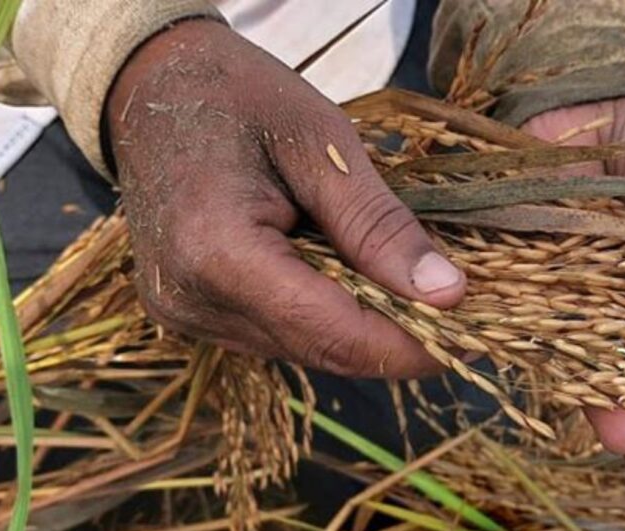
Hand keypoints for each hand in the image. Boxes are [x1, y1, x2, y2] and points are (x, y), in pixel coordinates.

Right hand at [107, 20, 464, 377]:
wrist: (150, 86)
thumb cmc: (236, 95)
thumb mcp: (319, 142)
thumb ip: (378, 225)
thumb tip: (447, 293)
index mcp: (217, 251)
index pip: (332, 331)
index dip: (410, 345)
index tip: (475, 336)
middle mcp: (191, 299)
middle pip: (319, 350)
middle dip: (397, 342)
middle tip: (461, 314)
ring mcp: (184, 313)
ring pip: (301, 349)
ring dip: (362, 330)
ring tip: (416, 293)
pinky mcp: (188, 312)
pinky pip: (274, 333)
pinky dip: (323, 316)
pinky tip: (353, 281)